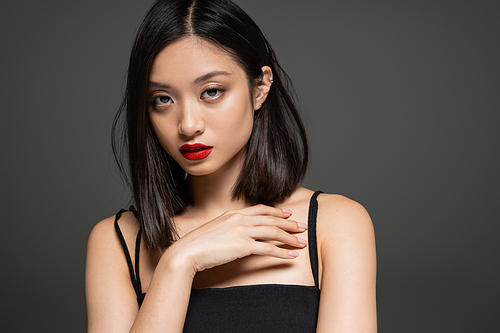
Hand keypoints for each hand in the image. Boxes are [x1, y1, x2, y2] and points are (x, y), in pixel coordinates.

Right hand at [166, 204, 307, 273]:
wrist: (187, 252)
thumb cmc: (197, 244)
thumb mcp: (214, 230)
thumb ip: (228, 228)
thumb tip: (236, 234)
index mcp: (233, 214)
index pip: (260, 209)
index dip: (276, 211)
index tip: (287, 214)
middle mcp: (240, 219)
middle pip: (271, 219)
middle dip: (289, 224)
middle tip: (302, 227)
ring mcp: (242, 232)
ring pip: (273, 232)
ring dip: (290, 238)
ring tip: (302, 243)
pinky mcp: (243, 246)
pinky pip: (268, 248)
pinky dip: (282, 252)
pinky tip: (291, 256)